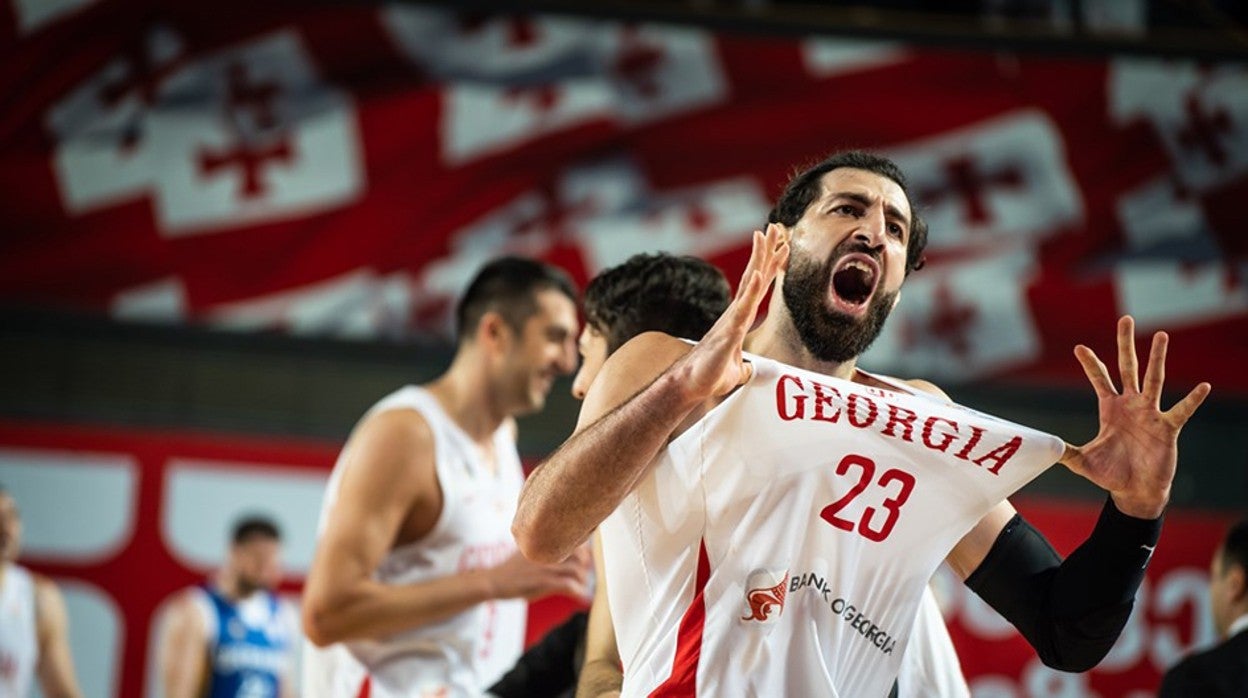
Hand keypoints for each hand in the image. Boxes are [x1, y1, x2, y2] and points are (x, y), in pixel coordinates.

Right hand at [483, 548, 590, 600]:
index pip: (572, 539)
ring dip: (582, 579)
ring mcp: (544, 566)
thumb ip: (543, 548)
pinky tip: (578, 594)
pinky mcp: (541, 581)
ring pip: (575, 570)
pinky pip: (567, 584)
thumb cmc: (511, 568)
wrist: (494, 580)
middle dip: (585, 565)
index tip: (584, 558)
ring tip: (581, 585)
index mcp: (543, 542)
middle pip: (578, 554)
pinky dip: (576, 590)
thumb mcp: (526, 551)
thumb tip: (561, 549)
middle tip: (584, 573)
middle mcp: (546, 551)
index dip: (583, 550)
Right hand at [670, 224, 788, 400]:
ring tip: (766, 236)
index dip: (769, 266)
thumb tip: (754, 371)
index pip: (757, 287)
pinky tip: (759, 274)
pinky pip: (743, 308)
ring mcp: (731, 320)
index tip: (780, 246)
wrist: (690, 384)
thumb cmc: (710, 375)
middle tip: (774, 227)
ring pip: (749, 284)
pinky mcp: (728, 332)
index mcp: (739, 318)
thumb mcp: (738, 371)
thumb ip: (747, 367)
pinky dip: (753, 291)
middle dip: (765, 251)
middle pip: (754, 276)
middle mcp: (736, 313)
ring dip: (760, 259)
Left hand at [1060, 316, 1210, 518]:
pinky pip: (1181, 411)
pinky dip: (1192, 399)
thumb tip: (1045, 449)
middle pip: (1127, 368)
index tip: (1079, 347)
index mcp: (1110, 409)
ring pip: (1153, 380)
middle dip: (1124, 344)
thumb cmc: (1111, 474)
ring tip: (1160, 336)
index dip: (1090, 364)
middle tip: (1125, 318)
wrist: (1134, 491)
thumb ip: (1066, 453)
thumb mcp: (1084, 461)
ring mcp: (1150, 414)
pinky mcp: (1167, 428)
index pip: (1099, 379)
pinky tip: (1203, 387)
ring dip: (1156, 358)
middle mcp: (1130, 405)